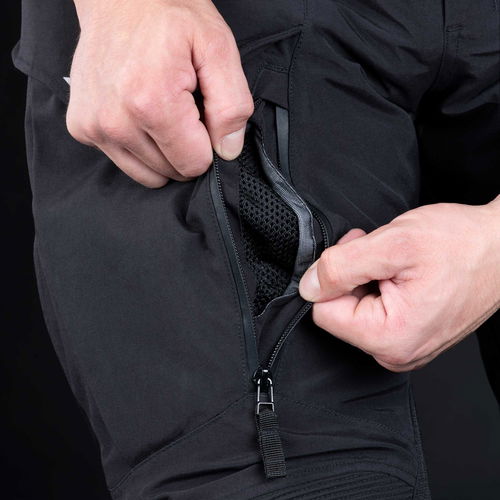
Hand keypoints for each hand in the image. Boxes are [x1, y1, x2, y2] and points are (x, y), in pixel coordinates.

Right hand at [67, 0, 252, 186]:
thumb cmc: (168, 15)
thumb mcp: (217, 48)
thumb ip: (232, 106)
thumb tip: (227, 150)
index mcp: (152, 104)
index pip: (194, 164)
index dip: (207, 143)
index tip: (201, 113)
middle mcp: (116, 122)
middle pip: (172, 171)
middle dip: (185, 146)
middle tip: (180, 105)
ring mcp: (94, 127)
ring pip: (148, 174)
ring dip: (162, 151)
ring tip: (160, 109)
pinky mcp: (82, 128)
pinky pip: (125, 161)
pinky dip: (138, 146)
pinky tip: (138, 112)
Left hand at [299, 197, 499, 371]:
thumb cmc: (461, 244)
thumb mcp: (393, 244)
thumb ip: (341, 266)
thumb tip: (308, 286)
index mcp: (389, 338)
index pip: (324, 312)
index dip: (334, 277)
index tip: (358, 255)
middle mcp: (396, 352)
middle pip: (339, 313)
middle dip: (350, 277)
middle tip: (379, 254)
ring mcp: (405, 346)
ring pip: (355, 310)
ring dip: (366, 278)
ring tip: (395, 261)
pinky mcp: (410, 336)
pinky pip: (375, 313)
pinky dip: (379, 286)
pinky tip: (400, 272)